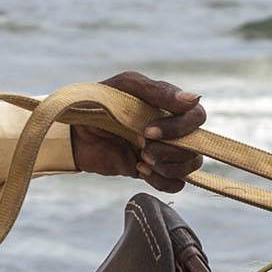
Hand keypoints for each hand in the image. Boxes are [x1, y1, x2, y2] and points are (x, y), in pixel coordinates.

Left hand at [73, 70, 205, 193]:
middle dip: (170, 150)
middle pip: (196, 146)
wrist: (74, 132)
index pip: (197, 117)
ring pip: (189, 166)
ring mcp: (165, 151)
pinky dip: (161, 181)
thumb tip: (193, 99)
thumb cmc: (99, 102)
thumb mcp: (126, 87)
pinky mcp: (153, 170)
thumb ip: (158, 91)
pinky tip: (139, 169)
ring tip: (142, 158)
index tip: (147, 131)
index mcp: (169, 105)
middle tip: (142, 146)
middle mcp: (173, 128)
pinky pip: (175, 184)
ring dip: (167, 166)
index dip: (179, 128)